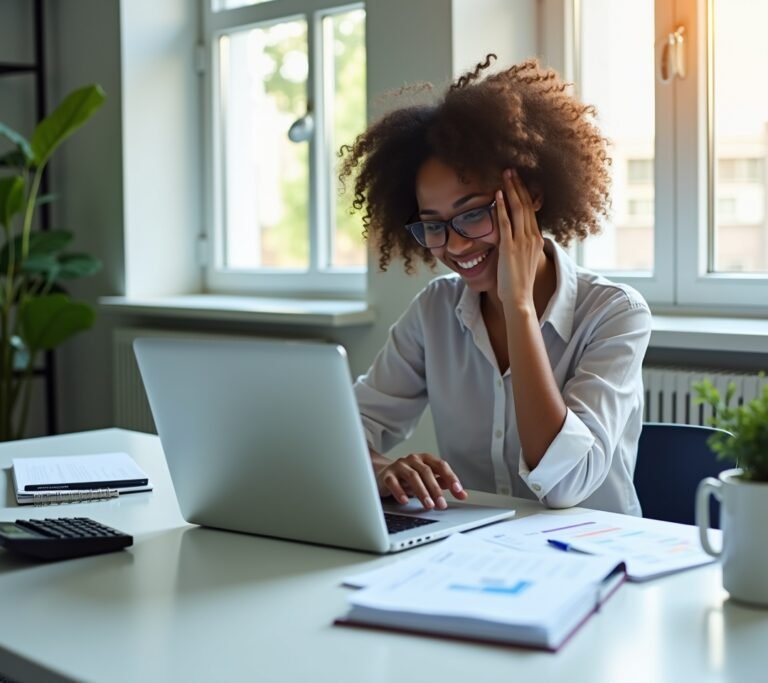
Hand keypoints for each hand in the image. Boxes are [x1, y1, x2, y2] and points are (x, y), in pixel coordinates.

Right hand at [375, 453, 467, 509]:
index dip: (451, 477)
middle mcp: (413, 460)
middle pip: (427, 472)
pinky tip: (405, 501)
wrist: (383, 474)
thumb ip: (444, 484)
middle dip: (436, 489)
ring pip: (412, 476)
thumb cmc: (408, 478)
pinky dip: (400, 492)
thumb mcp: (427, 479)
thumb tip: (463, 494)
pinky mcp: (387, 475)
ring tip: (428, 505)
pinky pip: (393, 482)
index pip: (441, 465)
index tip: (458, 491)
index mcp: (425, 459)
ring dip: (422, 492)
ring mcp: (399, 466)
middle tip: (442, 504)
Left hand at [495, 169, 543, 308]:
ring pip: (518, 209)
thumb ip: (518, 245)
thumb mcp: (523, 260)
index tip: (518, 181)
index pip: (531, 211)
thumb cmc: (518, 283)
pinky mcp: (510, 248)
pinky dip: (501, 207)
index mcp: (536, 240)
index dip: (525, 194)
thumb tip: (509, 236)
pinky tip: (497, 195)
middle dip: (518, 186)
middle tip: (511, 170)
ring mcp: (522, 242)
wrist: (520, 299)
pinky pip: (506, 223)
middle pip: (526, 205)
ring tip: (505, 175)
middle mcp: (532, 238)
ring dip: (511, 190)